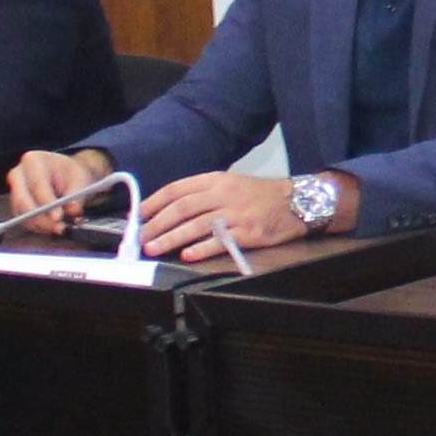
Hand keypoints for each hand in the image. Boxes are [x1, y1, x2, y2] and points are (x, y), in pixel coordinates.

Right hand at [3, 148, 112, 223]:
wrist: (66, 175)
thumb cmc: (71, 174)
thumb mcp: (80, 179)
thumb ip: (77, 195)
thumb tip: (73, 210)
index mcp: (33, 160)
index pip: (38, 184)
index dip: (47, 202)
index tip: (58, 216)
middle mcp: (19, 175)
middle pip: (23, 200)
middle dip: (41, 218)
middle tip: (59, 227)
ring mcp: (15, 191)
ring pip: (22, 213)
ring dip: (40, 225)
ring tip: (60, 228)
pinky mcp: (17, 206)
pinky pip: (23, 220)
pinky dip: (38, 227)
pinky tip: (53, 228)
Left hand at [138, 170, 316, 261]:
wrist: (296, 202)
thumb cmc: (259, 195)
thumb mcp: (230, 184)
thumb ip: (203, 194)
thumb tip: (170, 211)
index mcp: (216, 180)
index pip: (178, 189)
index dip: (155, 202)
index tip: (139, 215)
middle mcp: (223, 194)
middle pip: (182, 208)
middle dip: (157, 224)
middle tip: (141, 238)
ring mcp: (236, 213)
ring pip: (196, 225)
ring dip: (171, 237)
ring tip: (154, 248)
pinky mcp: (248, 232)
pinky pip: (220, 241)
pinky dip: (201, 248)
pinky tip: (187, 255)